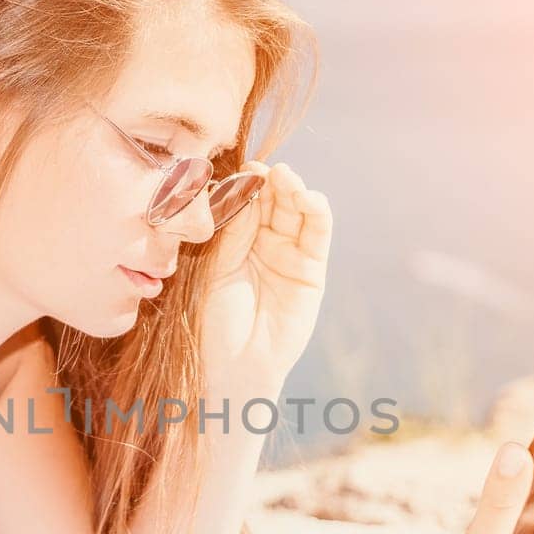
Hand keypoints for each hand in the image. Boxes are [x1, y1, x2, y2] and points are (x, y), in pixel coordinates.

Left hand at [198, 161, 331, 386]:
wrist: (234, 365)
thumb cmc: (215, 322)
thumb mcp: (218, 267)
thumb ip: (233, 230)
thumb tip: (245, 186)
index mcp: (237, 241)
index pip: (246, 201)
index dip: (245, 183)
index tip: (238, 169)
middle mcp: (266, 243)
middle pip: (273, 201)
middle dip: (269, 182)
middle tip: (260, 168)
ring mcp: (291, 254)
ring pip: (297, 211)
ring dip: (293, 190)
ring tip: (284, 176)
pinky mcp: (313, 269)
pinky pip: (318, 234)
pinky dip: (317, 212)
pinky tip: (308, 197)